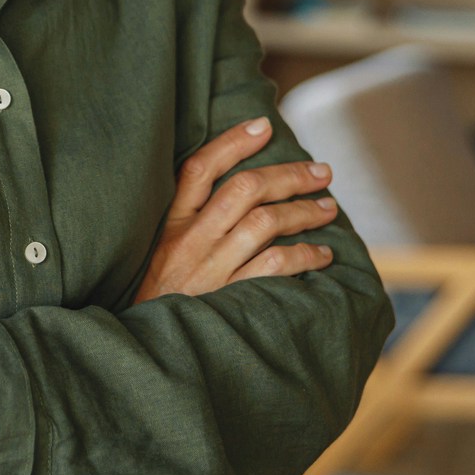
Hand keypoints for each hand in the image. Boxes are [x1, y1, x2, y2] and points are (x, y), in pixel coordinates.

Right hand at [135, 115, 338, 302]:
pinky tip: (322, 254)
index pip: (200, 168)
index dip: (233, 142)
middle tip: (321, 171)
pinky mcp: (228, 299)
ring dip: (305, 212)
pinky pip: (275, 267)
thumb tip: (240, 190)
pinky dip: (305, 256)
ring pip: (265, 223)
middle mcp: (189, 240)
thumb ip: (189, 222)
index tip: (264, 126)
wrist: (146, 348)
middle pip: (245, 189)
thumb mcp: (159, 251)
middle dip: (290, 174)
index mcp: (170, 222)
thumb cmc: (158, 295)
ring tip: (328, 208)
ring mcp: (210, 269)